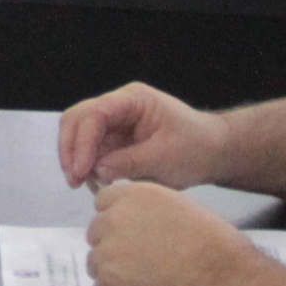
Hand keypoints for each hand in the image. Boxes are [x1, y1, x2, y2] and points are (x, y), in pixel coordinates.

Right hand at [57, 81, 225, 190]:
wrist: (214, 153)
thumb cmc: (197, 148)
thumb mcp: (165, 158)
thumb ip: (129, 163)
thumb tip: (98, 170)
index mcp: (133, 100)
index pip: (95, 113)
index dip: (82, 142)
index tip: (81, 171)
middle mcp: (119, 107)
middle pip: (77, 119)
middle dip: (71, 149)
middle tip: (74, 181)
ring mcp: (115, 124)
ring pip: (79, 136)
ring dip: (77, 161)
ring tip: (85, 186)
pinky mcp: (115, 142)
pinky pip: (91, 152)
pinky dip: (88, 168)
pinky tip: (96, 184)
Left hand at [85, 182, 252, 285]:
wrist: (216, 276)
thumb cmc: (210, 243)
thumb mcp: (178, 207)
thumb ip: (148, 210)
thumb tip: (138, 223)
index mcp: (131, 195)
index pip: (103, 203)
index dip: (116, 220)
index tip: (129, 234)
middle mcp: (113, 219)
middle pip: (96, 233)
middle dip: (113, 246)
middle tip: (139, 262)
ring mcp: (106, 252)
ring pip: (96, 263)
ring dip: (113, 273)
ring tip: (143, 282)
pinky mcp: (108, 283)